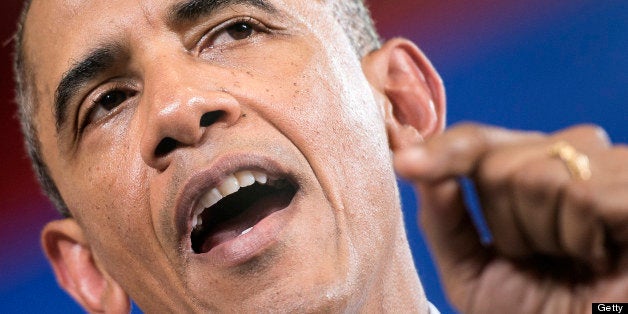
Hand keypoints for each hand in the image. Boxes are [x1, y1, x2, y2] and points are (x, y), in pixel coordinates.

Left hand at [395, 123, 627, 312]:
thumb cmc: (534, 313)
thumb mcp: (470, 271)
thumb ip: (442, 219)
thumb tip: (411, 158)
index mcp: (526, 171)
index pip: (477, 142)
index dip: (442, 152)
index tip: (404, 165)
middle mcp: (567, 159)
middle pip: (499, 165)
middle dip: (505, 225)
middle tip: (537, 257)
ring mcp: (607, 166)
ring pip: (537, 178)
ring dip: (543, 237)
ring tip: (571, 259)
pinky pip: (584, 197)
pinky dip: (581, 239)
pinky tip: (600, 256)